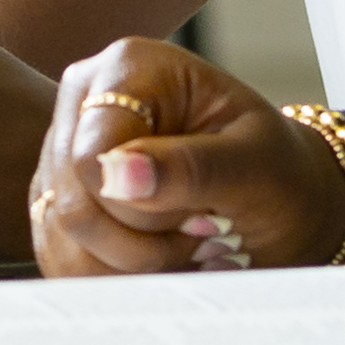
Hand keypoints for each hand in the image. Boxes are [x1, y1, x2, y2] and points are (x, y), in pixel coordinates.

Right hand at [27, 39, 344, 277]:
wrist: (285, 205)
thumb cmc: (278, 173)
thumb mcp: (255, 166)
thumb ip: (190, 167)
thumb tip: (116, 174)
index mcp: (130, 67)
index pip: (91, 155)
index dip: (140, 207)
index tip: (205, 217)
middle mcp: (85, 101)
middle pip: (72, 203)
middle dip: (143, 243)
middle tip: (204, 233)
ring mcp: (63, 152)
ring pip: (62, 238)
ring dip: (132, 266)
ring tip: (185, 244)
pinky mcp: (59, 199)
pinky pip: (60, 259)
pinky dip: (115, 278)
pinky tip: (161, 261)